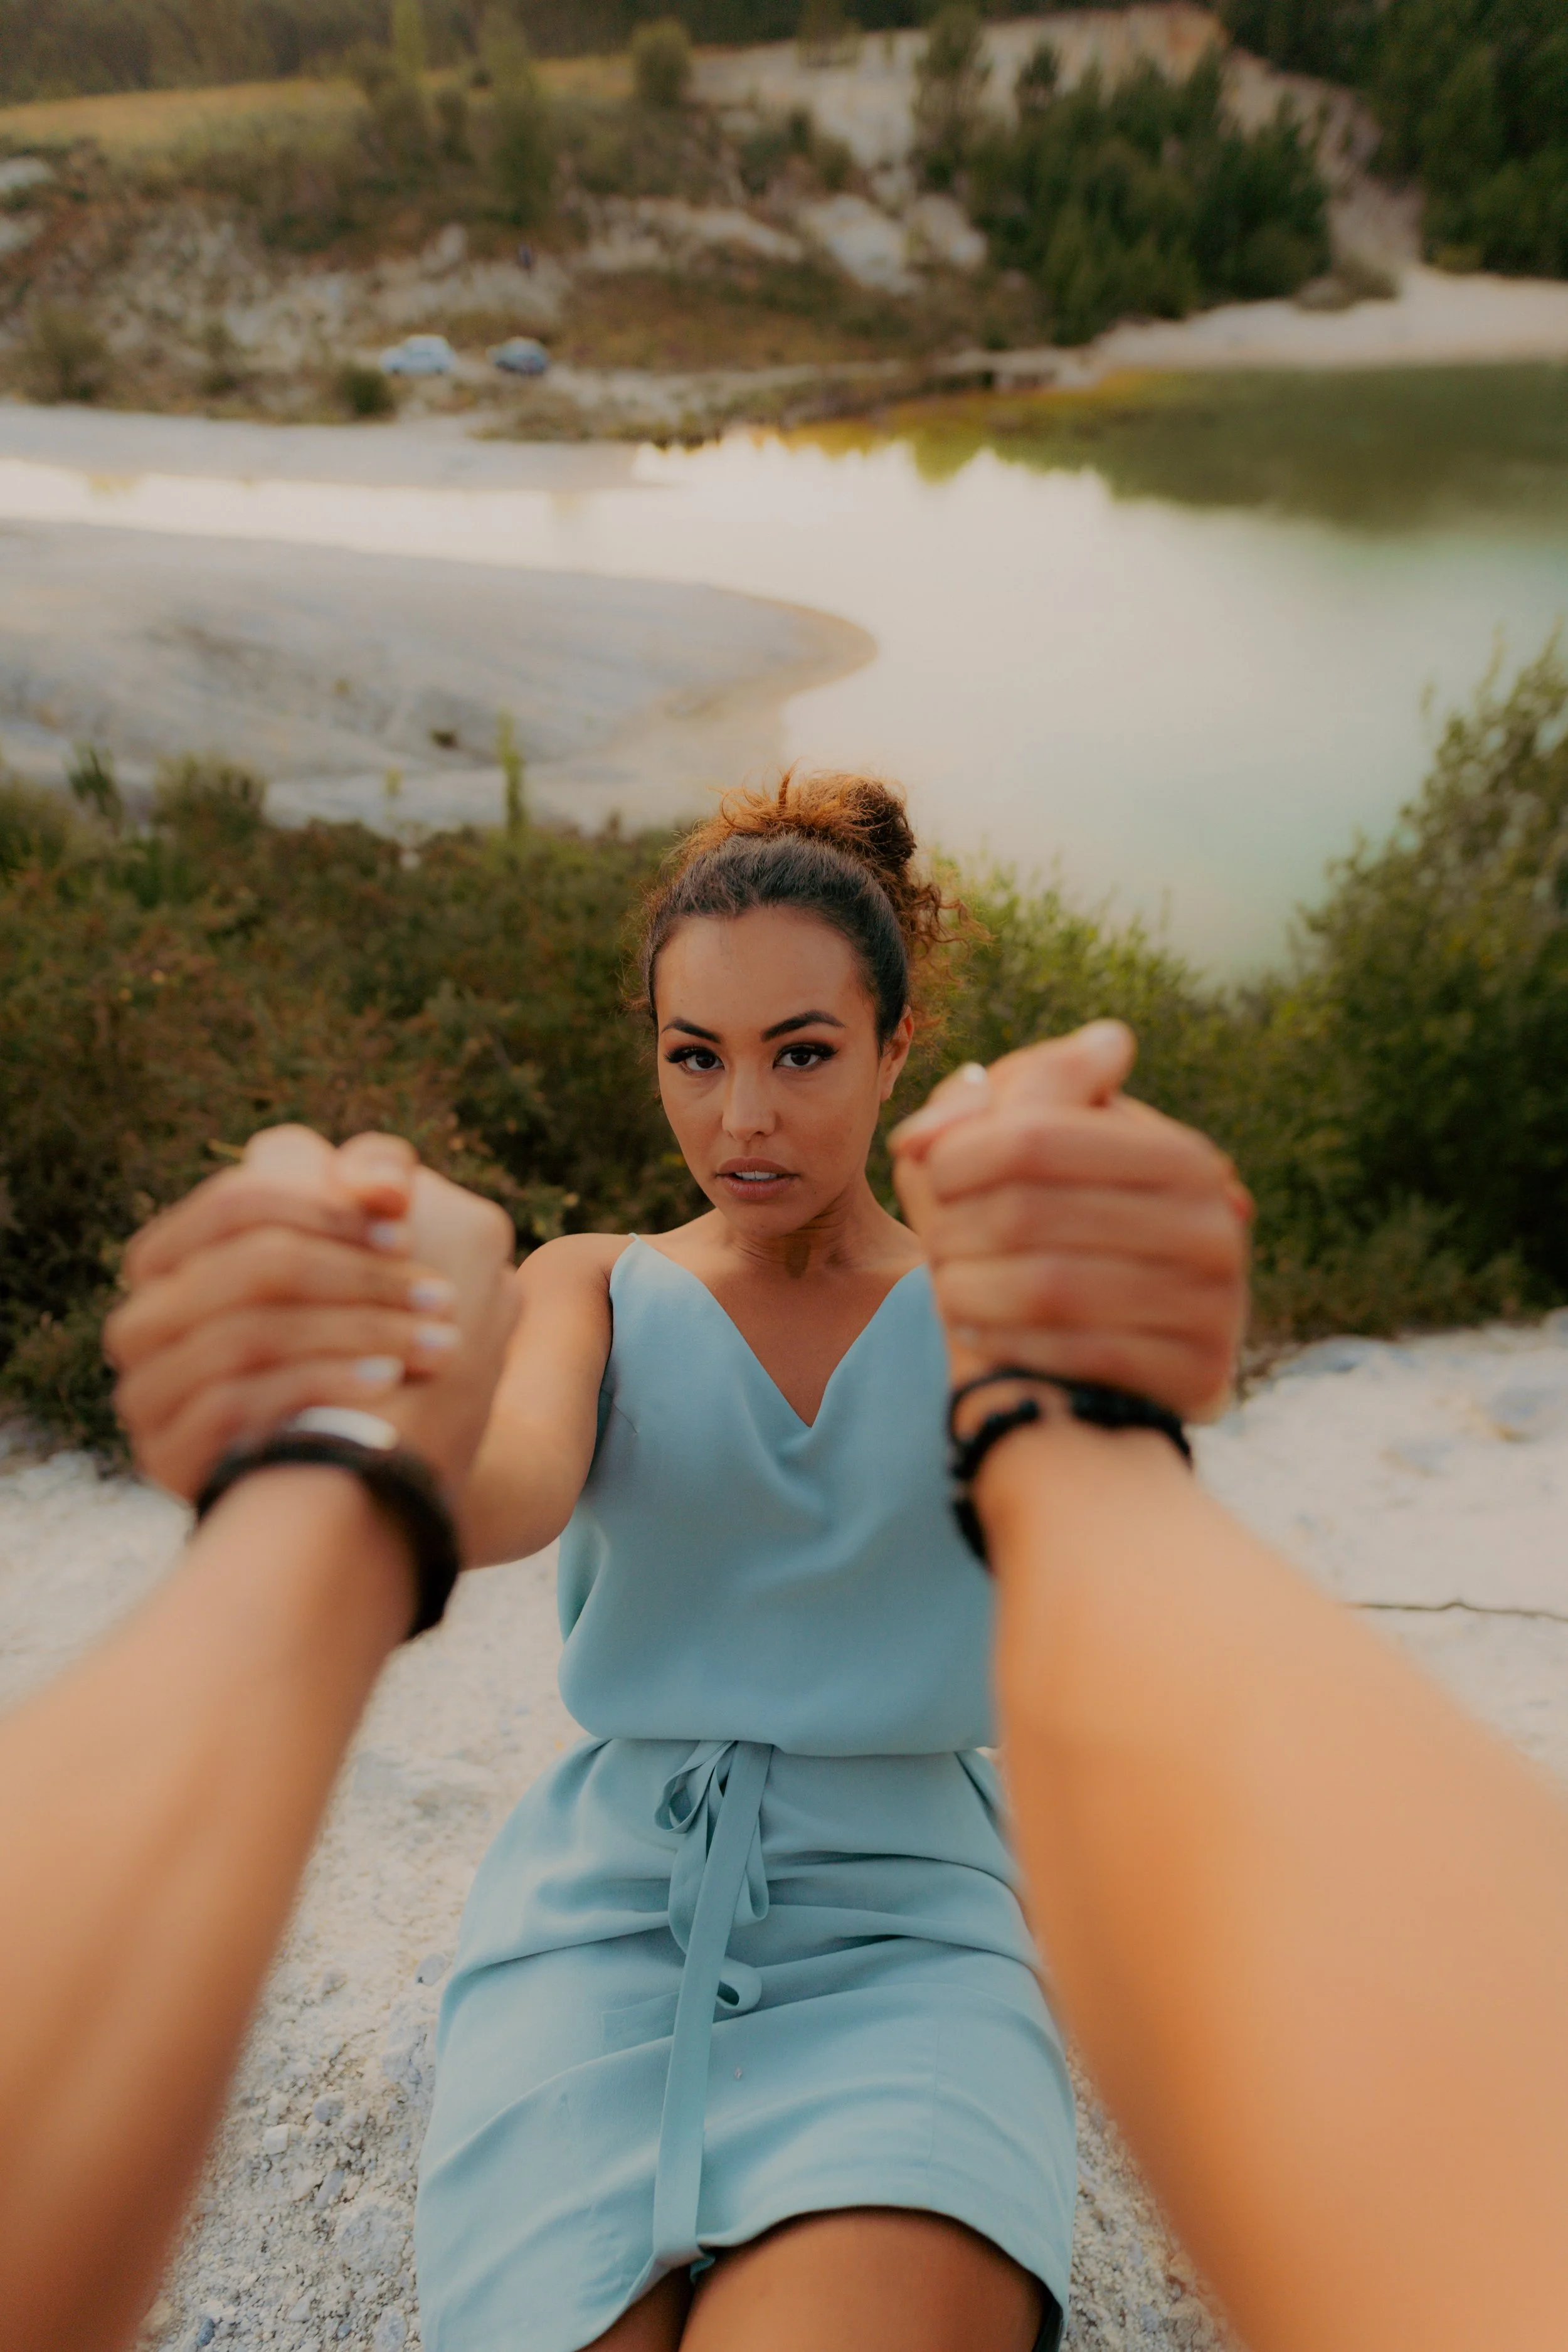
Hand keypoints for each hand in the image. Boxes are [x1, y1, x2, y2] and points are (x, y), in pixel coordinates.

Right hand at [108, 1129, 515, 1496]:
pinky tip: (387, 1384)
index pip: (238, 1201)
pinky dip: (318, 1387)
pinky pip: (231, 1406)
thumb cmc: (364, 1338)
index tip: (410, 1234)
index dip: (328, 1208)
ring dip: (357, 1333)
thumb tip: (388, 1185)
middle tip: (444, 1297)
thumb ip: (376, 1182)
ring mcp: (145, 1389)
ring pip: (247, 1334)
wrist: (357, 1469)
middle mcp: (142, 1318)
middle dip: (359, 1276)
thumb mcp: (376, 1250)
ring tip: (437, 1345)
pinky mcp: (162, 1455)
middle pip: (253, 1266)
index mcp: (173, 1255)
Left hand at [892, 1023, 1250, 1419]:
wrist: (1096, 1373)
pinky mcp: (1198, 1374)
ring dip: (967, 1288)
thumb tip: (968, 1076)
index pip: (1034, 1134)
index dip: (959, 1152)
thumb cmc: (1045, 1245)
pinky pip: (1076, 1354)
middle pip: (1027, 1211)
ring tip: (948, 1288)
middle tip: (934, 1243)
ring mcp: (1215, 1304)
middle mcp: (1211, 1224)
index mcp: (1179, 1156)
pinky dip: (1008, 1342)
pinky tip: (974, 1335)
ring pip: (1044, 1285)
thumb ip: (981, 1112)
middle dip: (957, 1228)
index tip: (931, 1172)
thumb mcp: (1022, 1165)